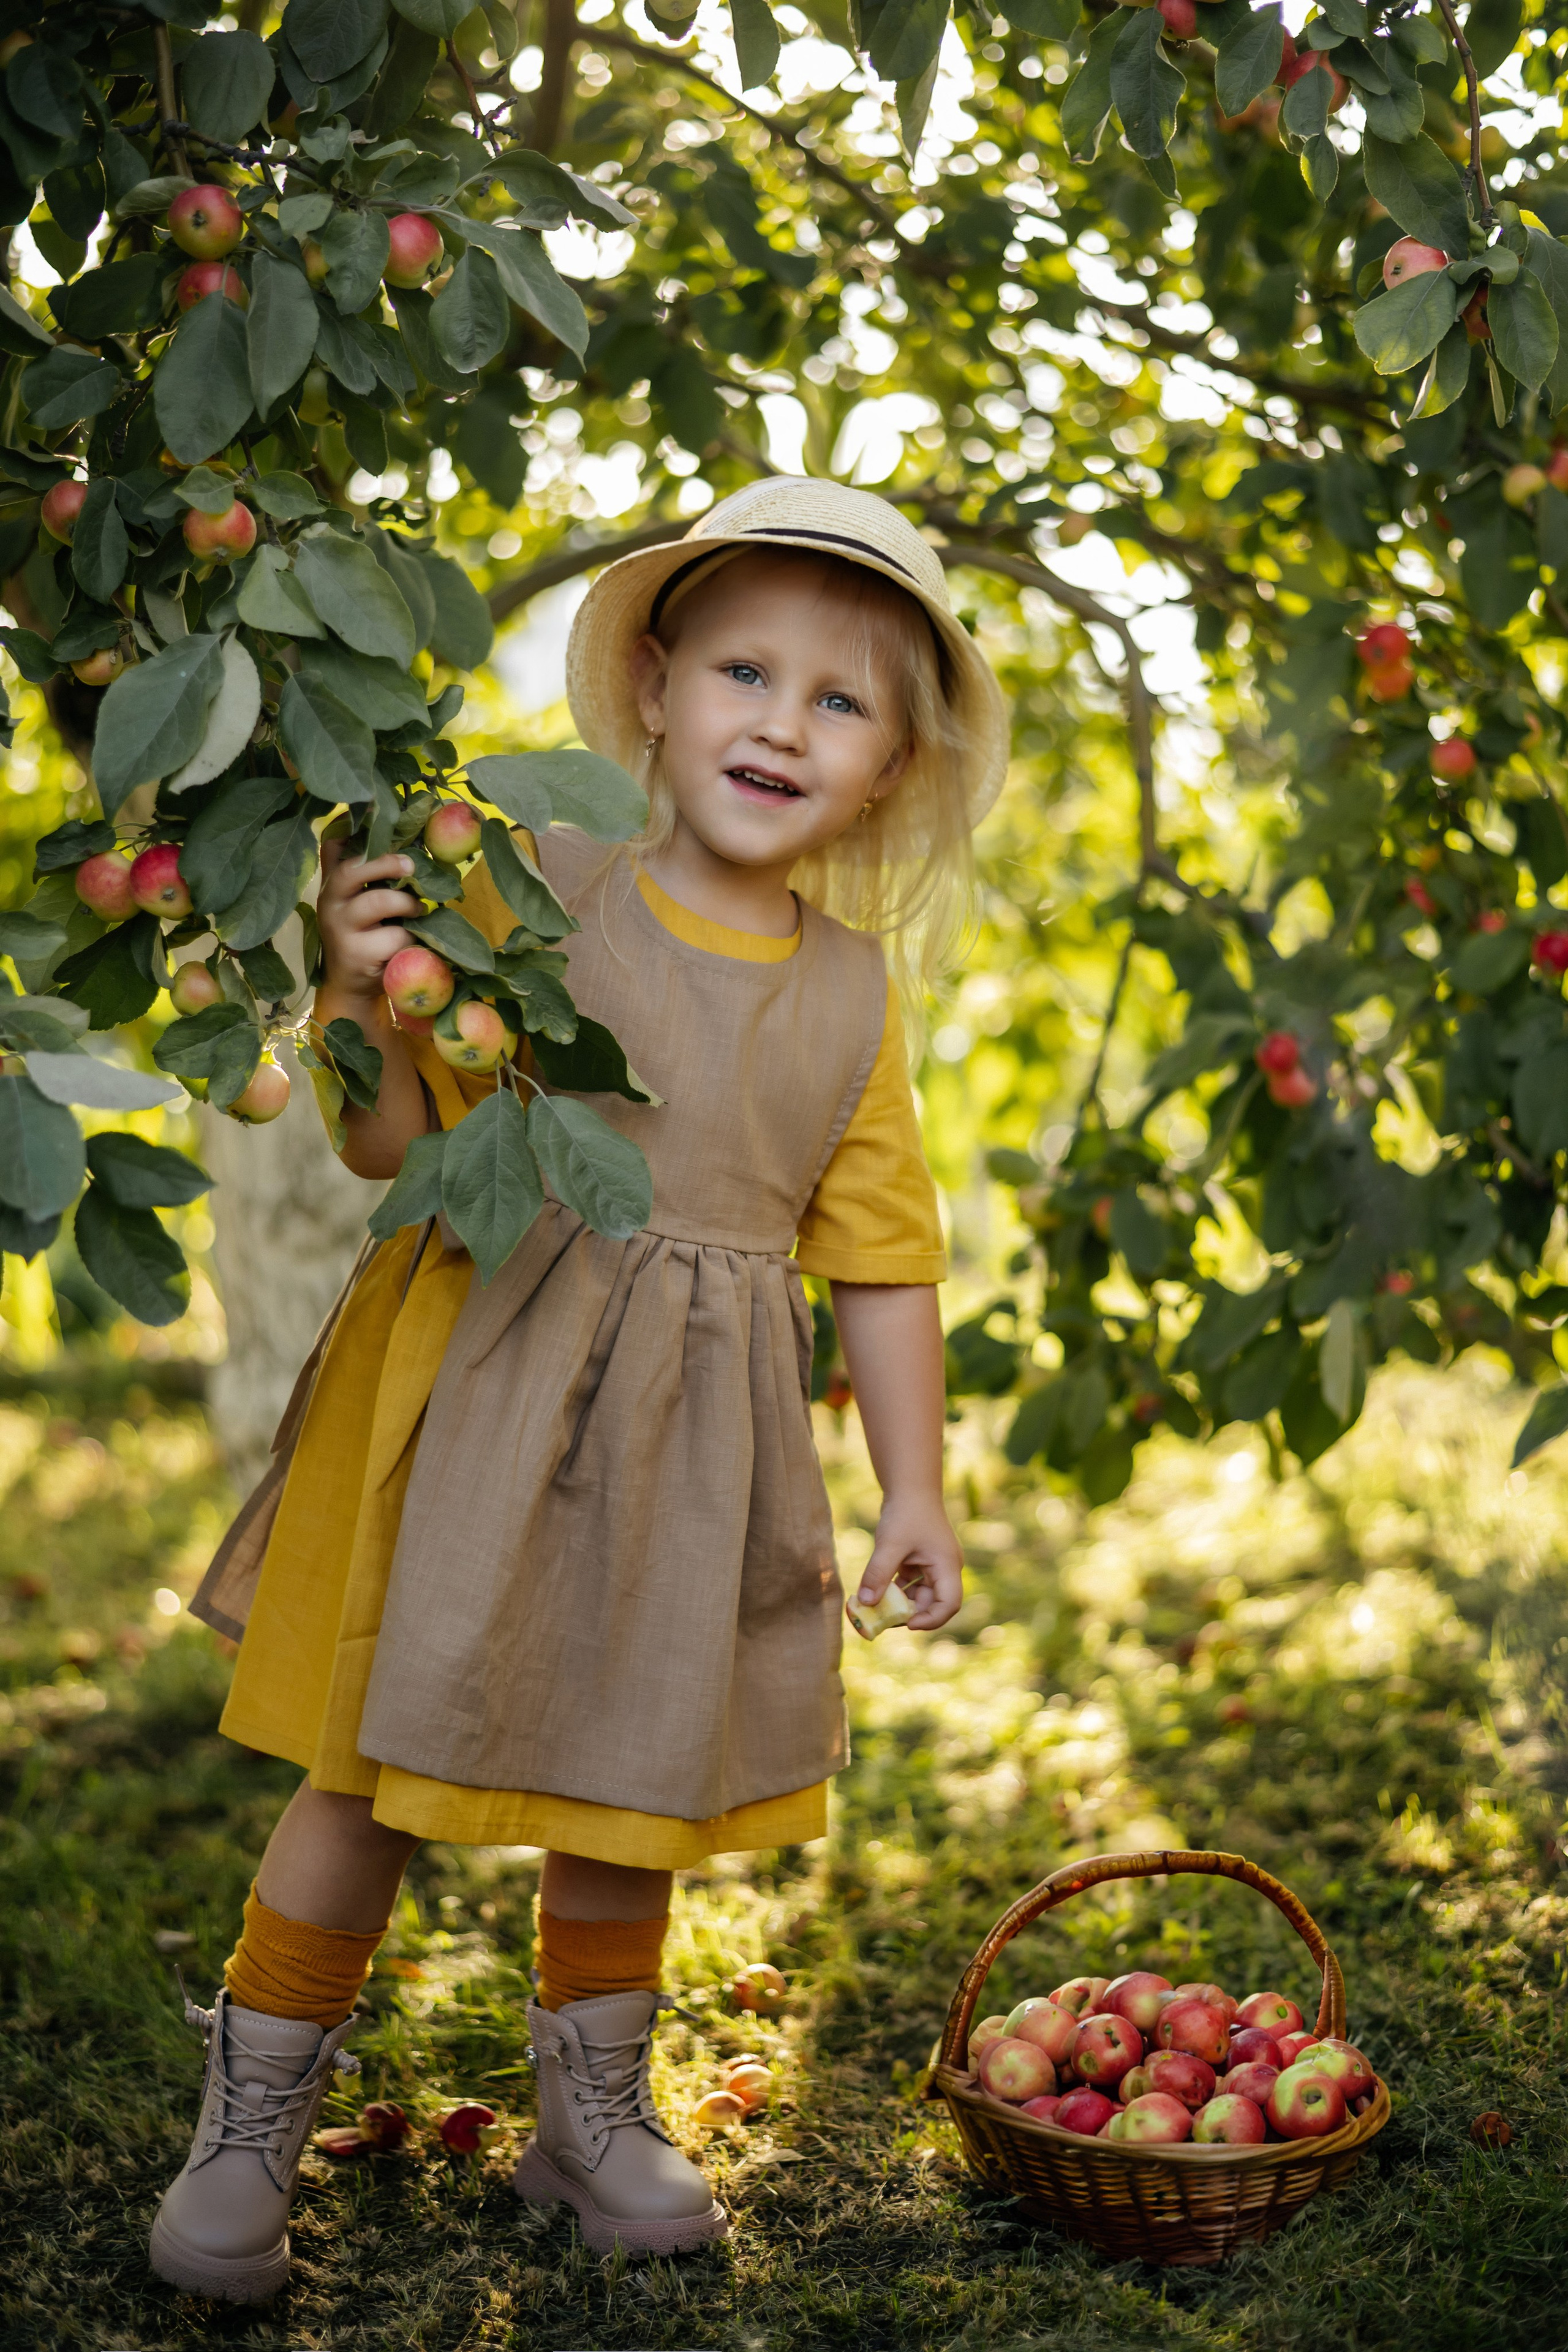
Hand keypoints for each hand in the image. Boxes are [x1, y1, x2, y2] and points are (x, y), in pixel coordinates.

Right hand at [318, 839, 419, 1004]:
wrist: (349, 985)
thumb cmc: (361, 934)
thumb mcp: (357, 901)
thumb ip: (366, 873)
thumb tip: (398, 838)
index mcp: (331, 883)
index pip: (333, 847)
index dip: (351, 828)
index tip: (373, 812)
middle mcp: (330, 901)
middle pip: (353, 870)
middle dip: (387, 863)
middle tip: (412, 866)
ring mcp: (341, 929)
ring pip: (379, 901)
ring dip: (408, 904)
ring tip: (417, 910)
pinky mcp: (358, 954)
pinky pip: (396, 936)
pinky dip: (411, 938)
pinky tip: (407, 943)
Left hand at [853, 1491, 963, 1631]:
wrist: (909, 1487)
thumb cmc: (905, 1512)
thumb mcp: (890, 1544)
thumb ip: (878, 1574)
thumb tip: (865, 1602)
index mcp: (947, 1566)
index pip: (949, 1604)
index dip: (931, 1619)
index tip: (907, 1624)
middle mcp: (945, 1569)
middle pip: (933, 1603)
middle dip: (910, 1614)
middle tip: (883, 1620)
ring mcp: (933, 1566)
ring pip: (920, 1596)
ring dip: (900, 1603)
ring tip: (876, 1607)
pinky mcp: (920, 1563)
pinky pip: (911, 1585)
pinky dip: (895, 1591)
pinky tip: (876, 1591)